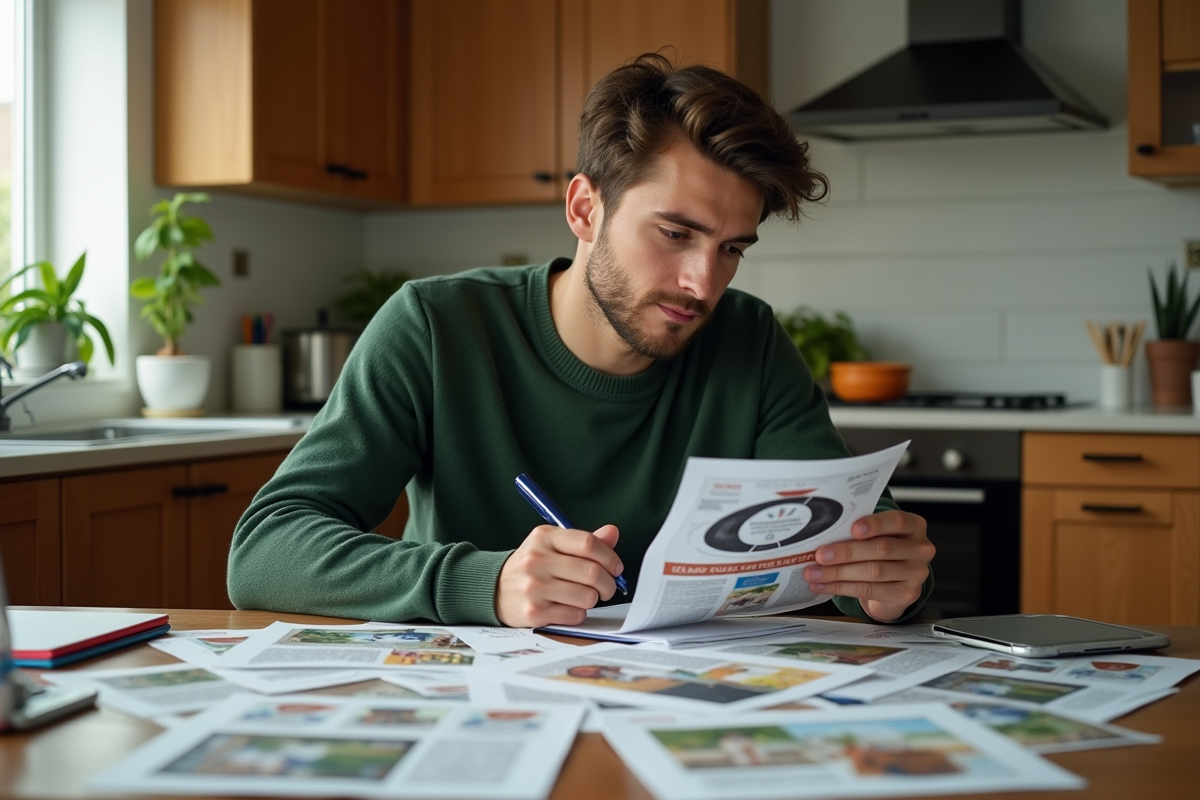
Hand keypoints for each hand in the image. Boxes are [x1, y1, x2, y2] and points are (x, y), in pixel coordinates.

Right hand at [495, 524, 622, 626]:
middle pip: (592, 572)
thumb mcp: (552, 545)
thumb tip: (613, 532)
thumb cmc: (532, 566)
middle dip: (609, 583)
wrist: (495, 589)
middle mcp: (537, 560)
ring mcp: (534, 587)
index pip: (588, 543)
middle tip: (608, 587)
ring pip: (587, 596)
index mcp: (544, 537)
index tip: (616, 567)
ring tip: (583, 596)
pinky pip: (575, 615)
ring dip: (593, 599)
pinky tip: (568, 607)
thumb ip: (583, 541)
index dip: (610, 557)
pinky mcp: (534, 612)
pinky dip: (579, 613)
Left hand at [803, 510, 933, 622]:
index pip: (896, 521)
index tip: (853, 529)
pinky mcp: (905, 594)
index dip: (874, 524)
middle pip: (882, 549)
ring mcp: (916, 573)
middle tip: (821, 555)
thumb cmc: (883, 551)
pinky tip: (824, 585)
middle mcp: (920, 549)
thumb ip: (861, 531)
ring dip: (839, 573)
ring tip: (815, 573)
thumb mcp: (878, 535)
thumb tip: (825, 533)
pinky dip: (841, 587)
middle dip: (847, 552)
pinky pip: (869, 590)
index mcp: (913, 526)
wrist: (896, 582)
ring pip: (873, 572)